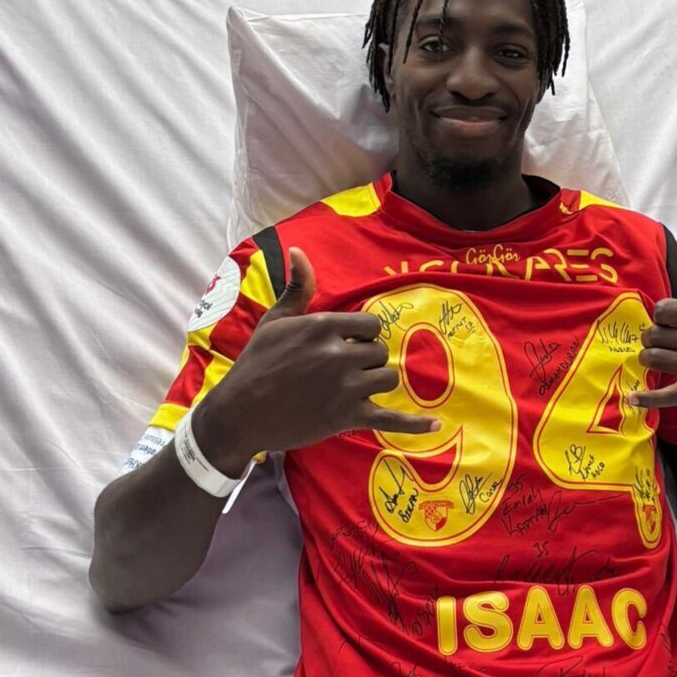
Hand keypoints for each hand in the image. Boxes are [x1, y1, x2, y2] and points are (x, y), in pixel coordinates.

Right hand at [195, 247, 441, 465]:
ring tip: (353, 388)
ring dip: (375, 382)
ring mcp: (346, 387)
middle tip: (342, 370)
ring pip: (386, 378)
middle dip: (367, 359)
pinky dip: (414, 424)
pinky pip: (391, 419)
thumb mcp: (275, 321)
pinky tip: (436, 426)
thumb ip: (297, 288)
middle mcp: (339, 354)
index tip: (346, 345)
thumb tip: (299, 251)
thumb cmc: (256, 363)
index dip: (362, 335)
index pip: (371, 324)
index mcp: (324, 326)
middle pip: (380, 351)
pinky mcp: (348, 417)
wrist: (239, 413)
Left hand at [626, 248, 676, 442]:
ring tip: (654, 358)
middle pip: (655, 335)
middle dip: (650, 339)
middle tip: (657, 343)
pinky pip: (666, 395)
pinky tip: (632, 397)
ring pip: (655, 359)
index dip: (659, 316)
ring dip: (648, 359)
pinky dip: (647, 398)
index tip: (666, 323)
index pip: (664, 310)